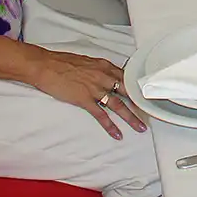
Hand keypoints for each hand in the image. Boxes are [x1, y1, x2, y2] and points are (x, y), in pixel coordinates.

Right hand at [29, 47, 145, 139]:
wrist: (46, 66)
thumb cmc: (63, 62)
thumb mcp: (87, 62)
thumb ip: (99, 70)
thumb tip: (107, 76)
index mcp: (105, 66)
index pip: (127, 77)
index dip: (137, 88)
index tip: (146, 96)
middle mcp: (104, 76)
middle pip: (127, 91)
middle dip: (140, 103)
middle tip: (150, 113)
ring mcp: (95, 88)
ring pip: (118, 105)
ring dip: (131, 117)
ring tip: (140, 128)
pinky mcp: (84, 99)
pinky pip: (101, 115)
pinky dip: (110, 126)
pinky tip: (117, 134)